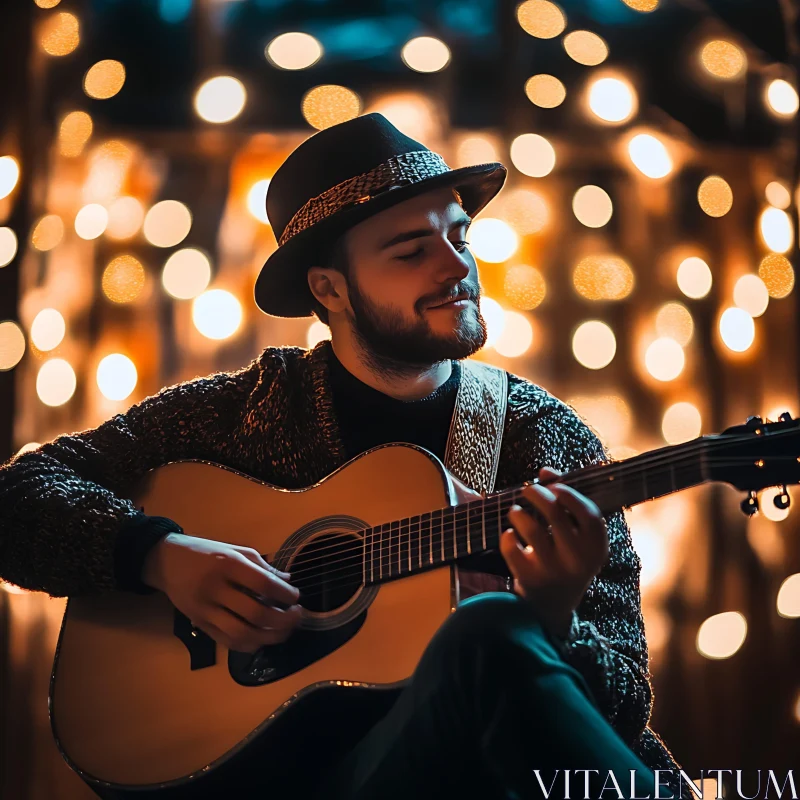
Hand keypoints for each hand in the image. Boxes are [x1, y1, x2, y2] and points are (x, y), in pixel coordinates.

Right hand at [142, 533, 301, 652]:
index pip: (263, 584)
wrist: (166, 561)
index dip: (285, 595)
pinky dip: (249, 644)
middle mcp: (215, 589)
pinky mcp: (199, 624)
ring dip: (270, 637)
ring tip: (285, 630)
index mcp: (227, 564)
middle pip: (255, 614)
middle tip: (297, 616)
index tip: (296, 597)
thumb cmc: (205, 552)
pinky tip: (263, 638)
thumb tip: (287, 582)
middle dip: (283, 620)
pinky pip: (227, 641)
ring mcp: (205, 610)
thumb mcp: (235, 549)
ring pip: (242, 633)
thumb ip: (261, 566)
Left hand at [499, 467, 608, 638]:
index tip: (555, 487)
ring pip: (531, 528)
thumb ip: (566, 498)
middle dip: (537, 493)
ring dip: (518, 513)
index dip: (570, 494)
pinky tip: (509, 534)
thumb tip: (546, 471)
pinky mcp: (530, 579)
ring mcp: (554, 571)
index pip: (590, 514)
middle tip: (527, 490)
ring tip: (515, 511)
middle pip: (555, 513)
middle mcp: (578, 560)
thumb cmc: (566, 555)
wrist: (554, 603)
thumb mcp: (576, 533)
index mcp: (596, 546)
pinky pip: (512, 549)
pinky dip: (506, 536)